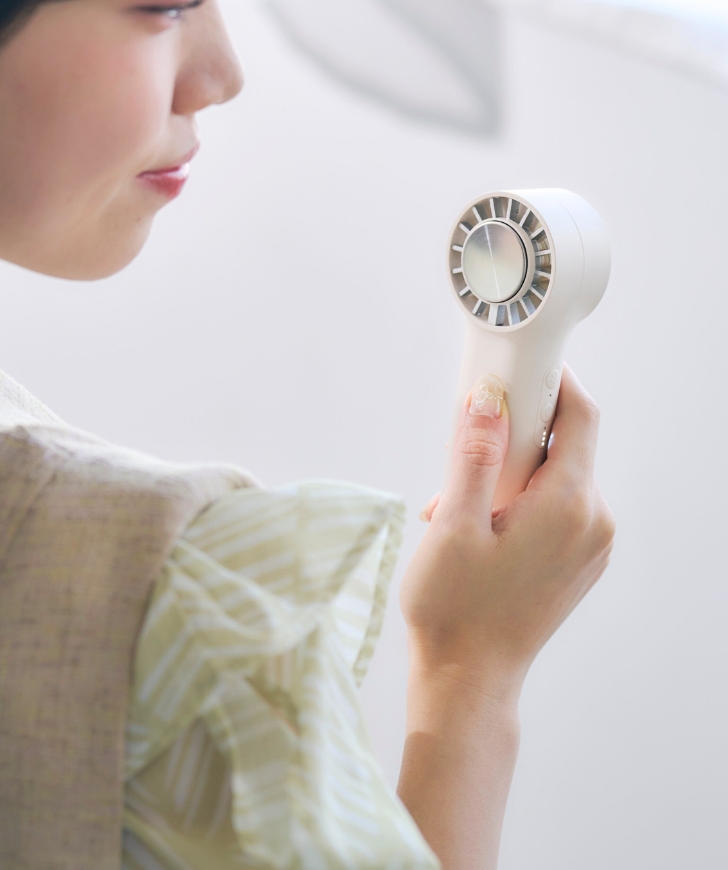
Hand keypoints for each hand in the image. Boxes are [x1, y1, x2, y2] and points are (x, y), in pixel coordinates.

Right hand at [394, 367, 614, 869]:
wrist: (468, 682)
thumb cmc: (454, 609)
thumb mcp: (454, 523)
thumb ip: (475, 454)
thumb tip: (488, 397)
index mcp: (570, 504)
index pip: (580, 414)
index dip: (552, 379)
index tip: (514, 365)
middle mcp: (594, 520)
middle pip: (567, 441)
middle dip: (514, 432)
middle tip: (462, 448)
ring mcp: (592, 544)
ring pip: (556, 473)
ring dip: (510, 469)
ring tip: (458, 504)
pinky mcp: (580, 561)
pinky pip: (558, 505)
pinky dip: (521, 497)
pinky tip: (476, 523)